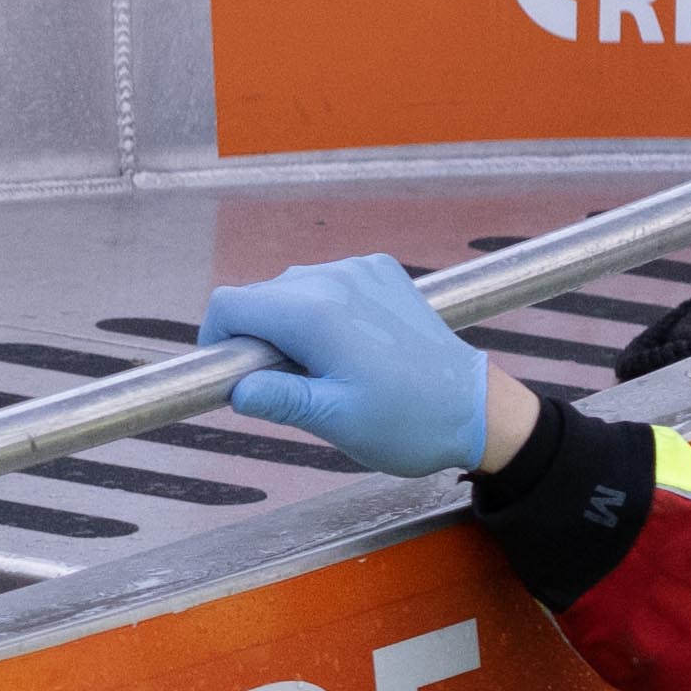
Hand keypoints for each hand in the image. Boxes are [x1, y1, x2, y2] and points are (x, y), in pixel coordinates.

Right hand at [204, 254, 525, 480]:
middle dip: (257, 337)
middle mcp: (334, 278)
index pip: (230, 305)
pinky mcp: (381, 271)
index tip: (231, 373)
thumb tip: (235, 387)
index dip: (216, 339)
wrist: (474, 407)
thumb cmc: (406, 421)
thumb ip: (275, 398)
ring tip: (323, 369)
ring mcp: (361, 268)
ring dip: (290, 324)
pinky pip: (327, 282)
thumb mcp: (332, 420)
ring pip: (292, 288)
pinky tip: (349, 346)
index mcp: (315, 313)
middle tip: (286, 384)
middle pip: (260, 296)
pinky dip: (322, 310)